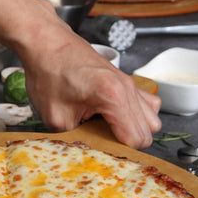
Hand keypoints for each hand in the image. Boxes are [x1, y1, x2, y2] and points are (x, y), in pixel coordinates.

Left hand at [0, 0, 160, 147]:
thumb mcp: (55, 117)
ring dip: (133, 130)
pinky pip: (146, 105)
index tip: (103, 154)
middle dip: (127, 144)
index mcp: (112, 96)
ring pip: (151, 119)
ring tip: (108, 131)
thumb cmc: (48, 73)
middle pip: (147, 133)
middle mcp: (127, 89)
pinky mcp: (126, 80)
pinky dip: (135, 116)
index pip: (135, 140)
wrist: (46, 43)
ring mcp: (130, 83)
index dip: (120, 152)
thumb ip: (75, 139)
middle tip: (102, 144)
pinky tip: (112, 117)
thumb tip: (87, 151)